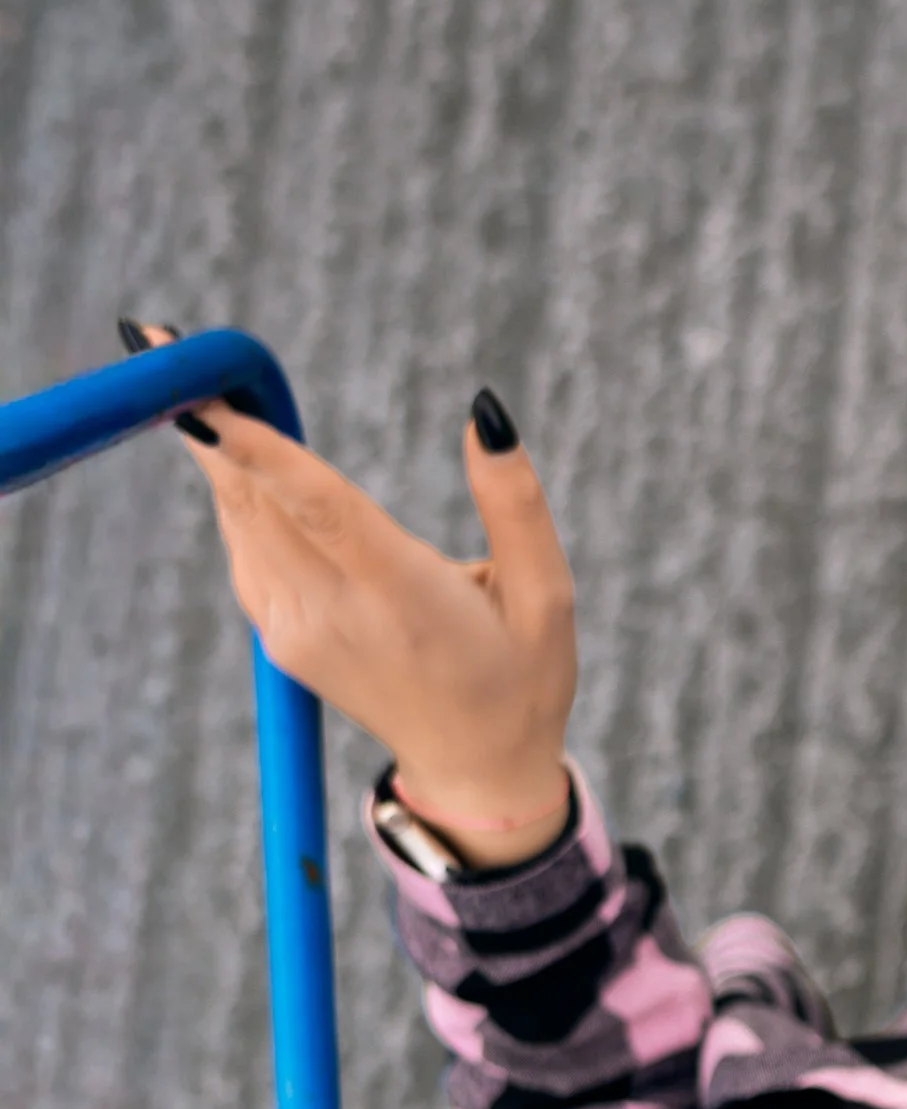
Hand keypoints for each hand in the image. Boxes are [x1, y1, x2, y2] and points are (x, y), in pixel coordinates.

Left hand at [133, 327, 576, 868]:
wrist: (476, 772)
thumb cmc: (524, 678)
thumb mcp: (549, 597)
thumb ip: (516, 505)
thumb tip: (484, 411)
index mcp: (405, 602)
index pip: (318, 509)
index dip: (256, 449)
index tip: (197, 398)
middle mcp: (336, 618)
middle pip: (255, 500)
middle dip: (205, 418)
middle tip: (156, 336)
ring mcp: (298, 633)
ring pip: (240, 518)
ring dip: (211, 445)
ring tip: (182, 368)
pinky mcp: (280, 639)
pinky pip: (244, 546)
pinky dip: (233, 491)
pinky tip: (231, 451)